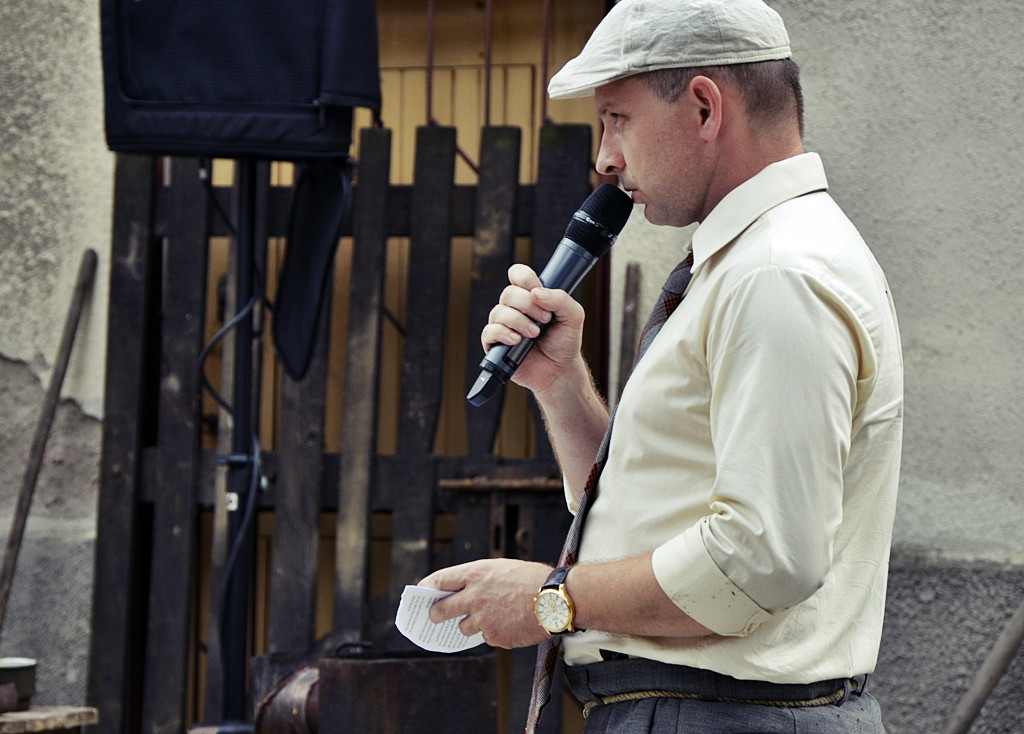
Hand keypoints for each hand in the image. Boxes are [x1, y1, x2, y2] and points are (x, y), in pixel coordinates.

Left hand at [419, 559, 553, 648]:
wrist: (555, 599)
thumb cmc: (532, 579)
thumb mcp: (501, 568)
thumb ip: (479, 580)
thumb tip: (464, 591)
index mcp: (475, 575)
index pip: (440, 580)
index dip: (428, 587)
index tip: (424, 591)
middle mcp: (474, 597)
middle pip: (441, 610)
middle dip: (435, 614)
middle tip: (435, 616)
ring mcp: (483, 620)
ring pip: (463, 628)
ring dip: (471, 624)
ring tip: (492, 616)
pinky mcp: (495, 637)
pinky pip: (487, 637)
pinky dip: (494, 632)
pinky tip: (510, 623)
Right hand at [481, 264, 585, 393]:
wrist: (560, 371)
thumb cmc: (564, 342)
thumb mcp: (573, 316)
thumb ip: (560, 299)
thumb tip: (537, 292)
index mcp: (531, 296)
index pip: (518, 274)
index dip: (524, 277)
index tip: (537, 290)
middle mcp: (514, 308)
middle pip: (509, 293)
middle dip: (528, 305)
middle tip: (545, 319)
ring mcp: (503, 325)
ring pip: (499, 312)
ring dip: (519, 321)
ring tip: (534, 334)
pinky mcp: (495, 344)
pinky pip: (490, 332)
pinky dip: (504, 334)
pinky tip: (517, 341)